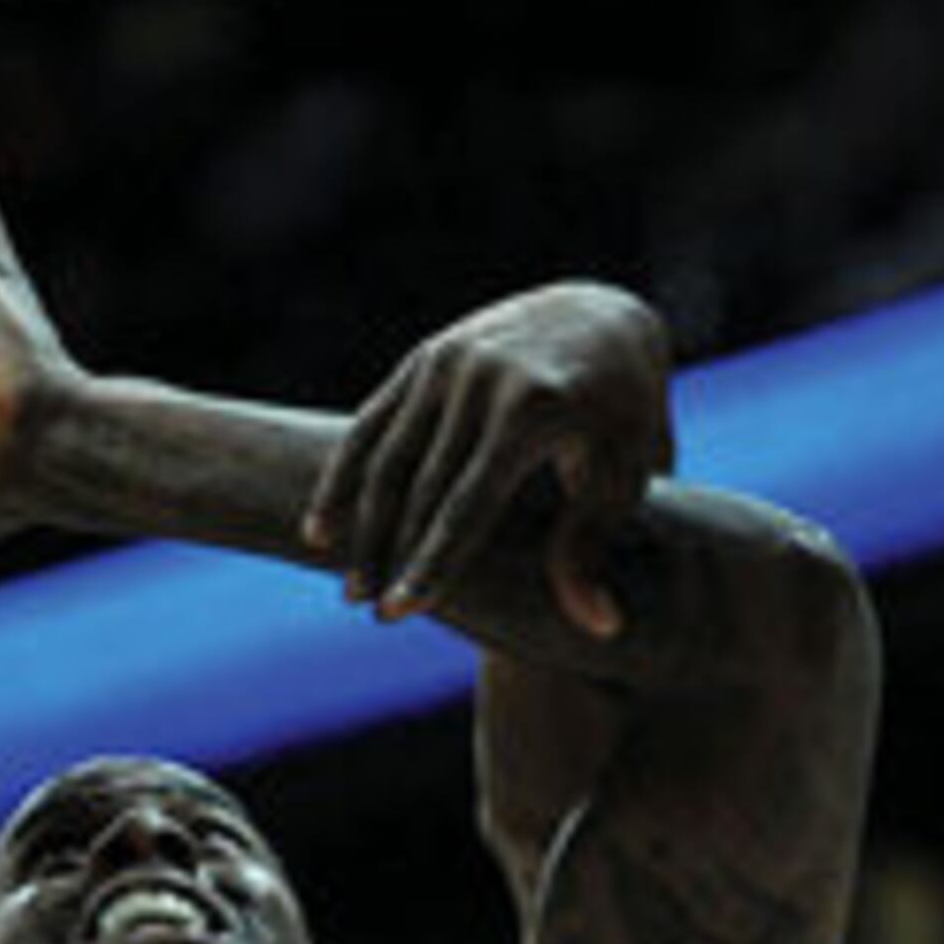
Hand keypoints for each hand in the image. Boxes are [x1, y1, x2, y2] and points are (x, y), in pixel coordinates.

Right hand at [307, 282, 674, 637]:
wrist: (601, 316)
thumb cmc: (621, 416)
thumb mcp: (623, 475)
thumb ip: (595, 548)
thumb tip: (599, 628)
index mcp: (536, 407)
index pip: (469, 504)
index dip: (431, 562)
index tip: (398, 612)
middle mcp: (484, 377)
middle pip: (420, 485)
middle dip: (391, 552)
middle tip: (369, 611)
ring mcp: (448, 361)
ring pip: (387, 457)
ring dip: (360, 525)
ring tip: (348, 588)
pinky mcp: (424, 357)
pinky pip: (371, 424)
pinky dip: (341, 477)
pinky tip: (320, 531)